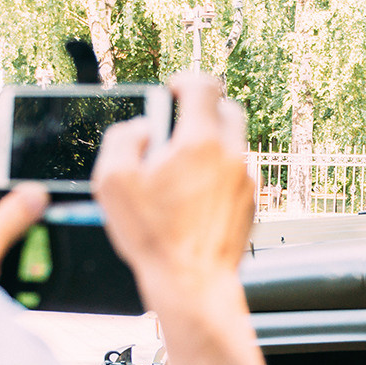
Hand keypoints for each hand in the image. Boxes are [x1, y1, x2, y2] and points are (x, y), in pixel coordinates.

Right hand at [92, 73, 254, 308]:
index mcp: (200, 142)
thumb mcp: (114, 182)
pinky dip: (218, 174)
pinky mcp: (251, 203)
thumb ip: (122, 140)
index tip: (173, 91)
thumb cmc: (153, 236)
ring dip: (210, 145)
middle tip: (178, 128)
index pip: (205, 85)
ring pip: (233, 143)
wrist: (192, 283)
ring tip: (180, 171)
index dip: (185, 81)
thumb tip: (142, 129)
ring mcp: (246, 180)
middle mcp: (231, 156)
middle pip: (227, 109)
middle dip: (203, 110)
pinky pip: (235, 174)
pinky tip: (193, 199)